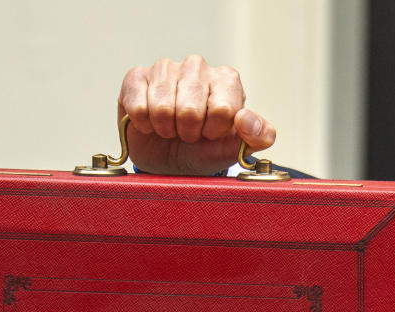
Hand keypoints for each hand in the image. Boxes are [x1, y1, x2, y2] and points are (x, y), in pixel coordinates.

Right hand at [118, 55, 275, 174]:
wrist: (167, 160)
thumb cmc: (203, 149)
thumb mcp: (235, 149)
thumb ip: (258, 136)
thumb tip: (245, 119)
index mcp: (227, 80)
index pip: (223, 110)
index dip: (212, 131)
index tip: (210, 134)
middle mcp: (198, 67)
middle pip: (190, 109)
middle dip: (187, 132)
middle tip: (187, 133)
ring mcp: (165, 68)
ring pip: (162, 107)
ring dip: (164, 128)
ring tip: (169, 128)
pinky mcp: (136, 77)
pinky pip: (137, 105)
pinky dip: (142, 123)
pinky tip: (149, 122)